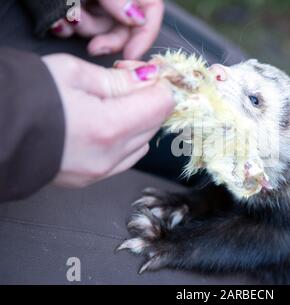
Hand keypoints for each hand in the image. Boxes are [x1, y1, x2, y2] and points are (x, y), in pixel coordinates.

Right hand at [43, 54, 173, 187]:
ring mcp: (101, 172)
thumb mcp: (72, 73)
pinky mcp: (92, 179)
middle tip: (127, 80)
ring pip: (143, 142)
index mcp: (108, 126)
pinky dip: (127, 139)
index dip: (159, 84)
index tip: (147, 73)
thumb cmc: (24, 98)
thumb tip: (147, 79)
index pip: (161, 105)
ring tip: (113, 102)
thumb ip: (118, 80)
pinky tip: (108, 122)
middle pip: (155, 124)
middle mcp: (110, 156)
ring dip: (139, 120)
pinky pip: (126, 158)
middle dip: (149, 99)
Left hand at [51, 0, 163, 59]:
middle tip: (94, 48)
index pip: (151, 11)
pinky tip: (60, 21)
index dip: (144, 35)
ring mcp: (97, 0)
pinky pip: (80, 26)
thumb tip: (138, 18)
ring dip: (84, 29)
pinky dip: (69, 27)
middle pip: (126, 26)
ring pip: (102, 28)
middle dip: (108, 39)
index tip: (131, 55)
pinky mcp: (78, 6)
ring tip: (68, 18)